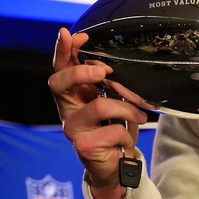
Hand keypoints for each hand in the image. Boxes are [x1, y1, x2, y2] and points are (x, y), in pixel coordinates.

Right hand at [48, 28, 147, 198]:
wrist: (116, 164)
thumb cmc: (114, 127)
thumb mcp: (114, 100)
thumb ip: (109, 83)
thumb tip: (111, 67)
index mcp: (74, 94)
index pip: (60, 68)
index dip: (62, 50)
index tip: (70, 34)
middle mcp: (67, 109)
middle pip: (58, 82)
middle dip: (81, 71)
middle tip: (103, 72)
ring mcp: (73, 129)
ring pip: (98, 106)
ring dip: (125, 109)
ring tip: (139, 114)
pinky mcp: (83, 147)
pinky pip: (112, 131)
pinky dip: (126, 132)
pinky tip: (126, 139)